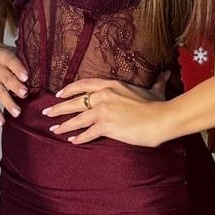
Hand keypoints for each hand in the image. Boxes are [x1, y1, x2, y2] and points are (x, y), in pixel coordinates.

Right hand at [0, 38, 28, 125]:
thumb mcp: (9, 52)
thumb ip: (21, 62)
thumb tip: (41, 74)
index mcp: (3, 56)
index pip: (11, 61)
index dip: (18, 69)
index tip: (26, 77)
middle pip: (6, 78)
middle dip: (15, 87)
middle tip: (24, 94)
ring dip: (8, 103)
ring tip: (17, 113)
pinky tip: (1, 122)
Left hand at [42, 71, 172, 146]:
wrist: (160, 119)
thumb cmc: (158, 105)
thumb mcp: (155, 89)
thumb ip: (158, 81)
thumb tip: (167, 73)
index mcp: (111, 85)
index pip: (84, 84)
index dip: (69, 89)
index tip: (59, 93)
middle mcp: (103, 96)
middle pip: (75, 101)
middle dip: (59, 107)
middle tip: (46, 112)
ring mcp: (103, 111)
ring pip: (77, 118)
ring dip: (63, 124)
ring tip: (53, 129)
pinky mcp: (105, 126)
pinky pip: (87, 133)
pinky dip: (79, 138)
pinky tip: (72, 141)